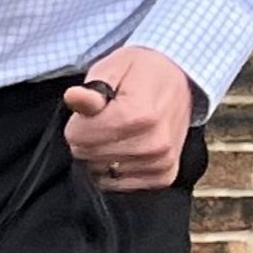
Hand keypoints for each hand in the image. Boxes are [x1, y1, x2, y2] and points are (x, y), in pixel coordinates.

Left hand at [64, 47, 191, 193]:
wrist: (178, 78)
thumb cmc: (141, 72)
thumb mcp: (113, 67)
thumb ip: (92, 89)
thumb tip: (74, 97)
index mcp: (139, 116)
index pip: (78, 138)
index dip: (77, 123)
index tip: (91, 111)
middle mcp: (154, 144)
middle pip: (88, 156)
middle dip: (86, 139)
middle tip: (103, 120)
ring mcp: (161, 162)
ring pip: (101, 172)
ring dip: (100, 155)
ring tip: (116, 132)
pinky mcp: (165, 175)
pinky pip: (120, 184)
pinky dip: (115, 169)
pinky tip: (124, 148)